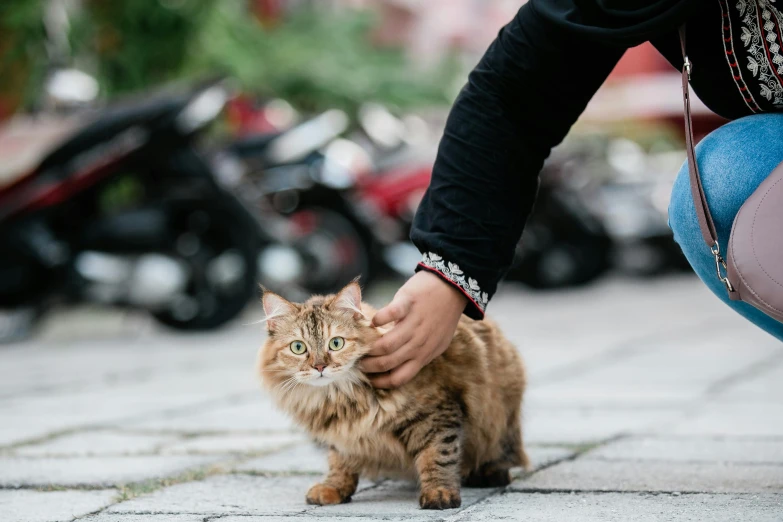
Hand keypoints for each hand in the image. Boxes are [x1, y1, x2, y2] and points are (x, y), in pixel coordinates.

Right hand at [359, 270, 466, 388]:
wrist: (453, 289)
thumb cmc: (442, 317)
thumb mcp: (437, 342)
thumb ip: (420, 353)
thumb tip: (401, 364)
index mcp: (424, 354)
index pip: (399, 378)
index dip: (381, 382)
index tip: (370, 380)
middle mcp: (419, 343)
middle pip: (388, 363)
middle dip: (369, 366)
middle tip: (358, 362)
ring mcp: (414, 324)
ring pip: (386, 345)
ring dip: (369, 347)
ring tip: (360, 345)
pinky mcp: (408, 303)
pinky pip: (390, 314)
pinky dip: (378, 319)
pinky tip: (373, 321)